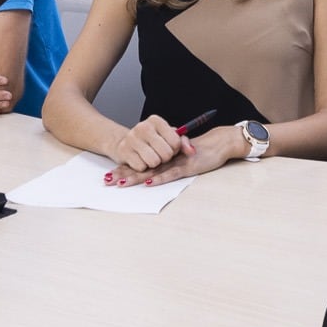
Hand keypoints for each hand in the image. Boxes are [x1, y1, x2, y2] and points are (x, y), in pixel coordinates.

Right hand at [104, 116, 192, 178]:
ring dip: (154, 164)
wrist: (125, 142)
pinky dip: (143, 167)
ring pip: (154, 162)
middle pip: (165, 153)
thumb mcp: (167, 136)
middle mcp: (143, 126)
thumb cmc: (151, 140)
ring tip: (150, 157)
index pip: (175, 141)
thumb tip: (192, 151)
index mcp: (156, 121)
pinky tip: (140, 159)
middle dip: (165, 158)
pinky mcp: (124, 151)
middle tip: (159, 154)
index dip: (175, 149)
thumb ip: (183, 142)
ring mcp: (132, 138)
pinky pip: (141, 167)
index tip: (169, 147)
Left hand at [111, 127, 239, 185]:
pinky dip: (159, 178)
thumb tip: (152, 174)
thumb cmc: (200, 151)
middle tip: (107, 181)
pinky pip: (171, 174)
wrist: (218, 143)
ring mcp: (176, 163)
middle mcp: (166, 159)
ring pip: (152, 171)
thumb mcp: (180, 157)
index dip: (125, 168)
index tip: (109, 174)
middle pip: (141, 167)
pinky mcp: (186, 167)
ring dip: (136, 177)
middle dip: (123, 174)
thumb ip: (168, 162)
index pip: (140, 162)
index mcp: (162, 156)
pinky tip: (148, 182)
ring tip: (121, 183)